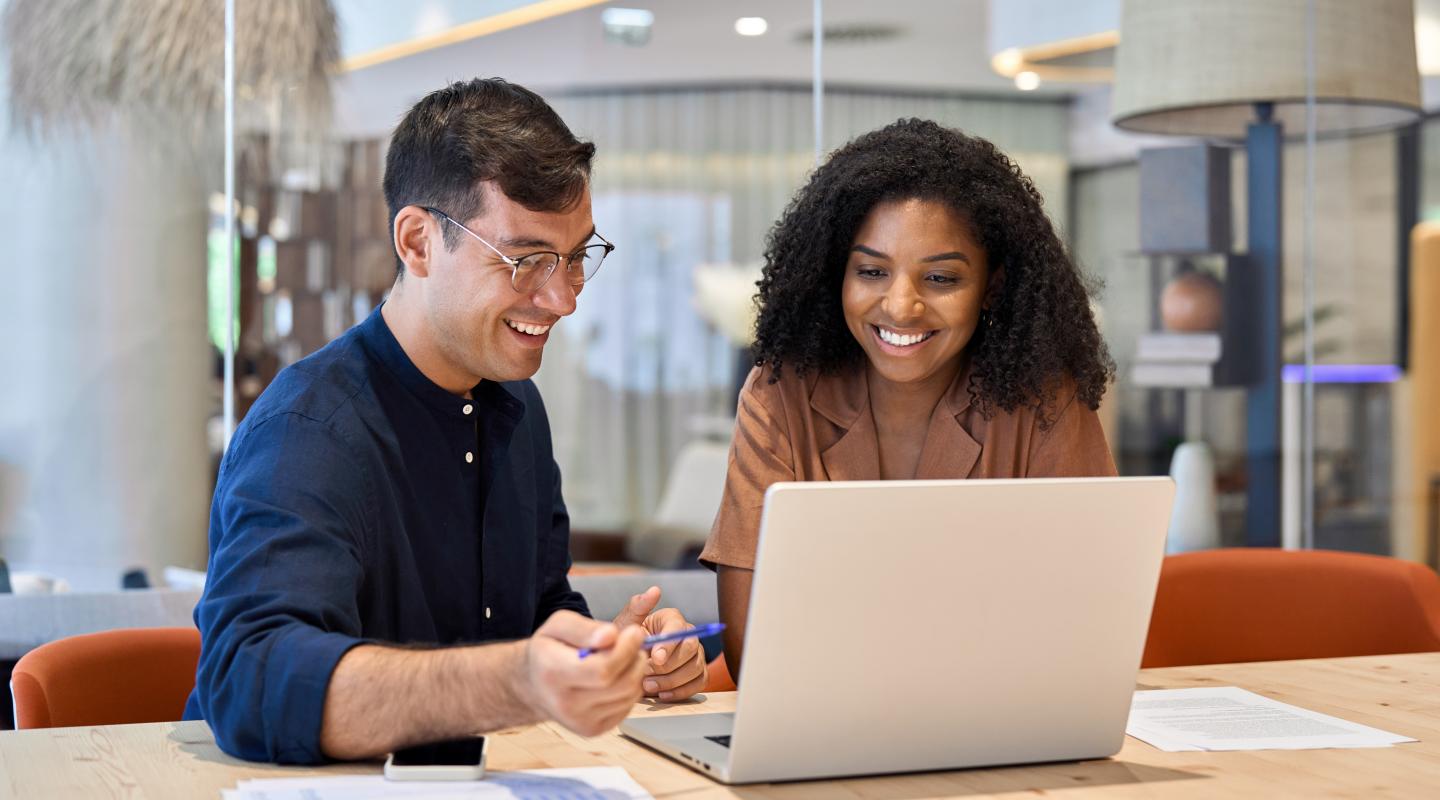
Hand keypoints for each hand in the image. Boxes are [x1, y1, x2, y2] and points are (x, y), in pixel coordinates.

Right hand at [521, 610, 645, 736]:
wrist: (533, 685)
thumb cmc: (548, 651)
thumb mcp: (557, 625)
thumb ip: (584, 628)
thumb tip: (610, 635)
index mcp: (553, 673)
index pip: (602, 669)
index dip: (625, 649)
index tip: (634, 632)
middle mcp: (565, 703)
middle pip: (622, 684)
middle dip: (635, 658)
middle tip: (633, 642)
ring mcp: (579, 721)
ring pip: (629, 695)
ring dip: (635, 672)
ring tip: (622, 657)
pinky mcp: (592, 730)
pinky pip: (627, 706)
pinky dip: (629, 688)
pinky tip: (616, 677)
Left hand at [613, 586, 707, 701]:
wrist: (625, 662)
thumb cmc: (626, 642)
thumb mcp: (625, 624)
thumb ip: (637, 607)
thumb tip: (654, 590)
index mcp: (671, 618)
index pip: (678, 628)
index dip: (668, 644)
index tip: (654, 658)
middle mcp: (688, 634)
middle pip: (691, 648)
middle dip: (669, 665)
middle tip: (646, 675)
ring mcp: (695, 655)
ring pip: (695, 668)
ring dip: (671, 681)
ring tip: (648, 686)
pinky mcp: (697, 673)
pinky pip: (698, 683)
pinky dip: (680, 692)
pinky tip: (661, 694)